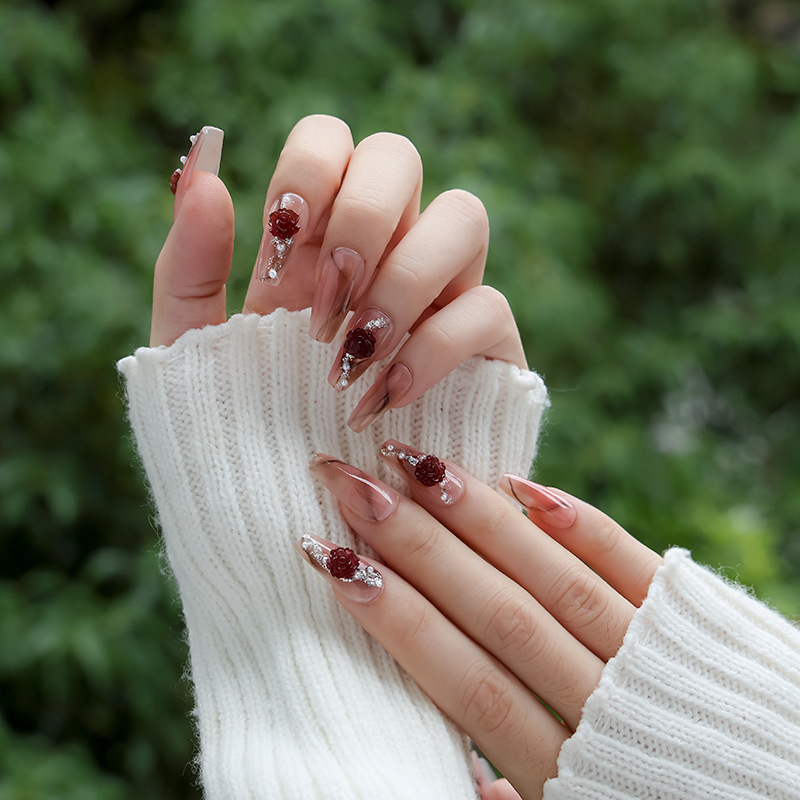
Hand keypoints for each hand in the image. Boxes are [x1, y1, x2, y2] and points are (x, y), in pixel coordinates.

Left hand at [150, 115, 524, 429]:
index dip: (308, 175)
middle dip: (359, 218)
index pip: (329, 140)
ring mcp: (439, 295)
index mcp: (314, 240)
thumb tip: (205, 169)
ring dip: (403, 277)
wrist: (292, 524)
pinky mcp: (484, 351)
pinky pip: (487, 308)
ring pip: (464, 215)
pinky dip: (434, 348)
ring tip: (353, 354)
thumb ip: (189, 266)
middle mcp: (381, 251)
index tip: (279, 257)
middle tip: (319, 305)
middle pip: (398, 156)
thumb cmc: (239, 436)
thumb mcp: (193, 354)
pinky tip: (384, 399)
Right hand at [300, 443, 663, 799]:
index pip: (461, 679)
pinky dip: (577, 521)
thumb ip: (507, 796)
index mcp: (563, 771)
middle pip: (495, 613)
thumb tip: (456, 770)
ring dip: (480, 519)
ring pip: (553, 578)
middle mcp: (604, 706)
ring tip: (415, 463)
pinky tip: (523, 485)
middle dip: (415, 544)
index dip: (393, 617)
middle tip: (351, 480)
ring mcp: (652, 654)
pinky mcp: (692, 620)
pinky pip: (631, 562)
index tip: (331, 558)